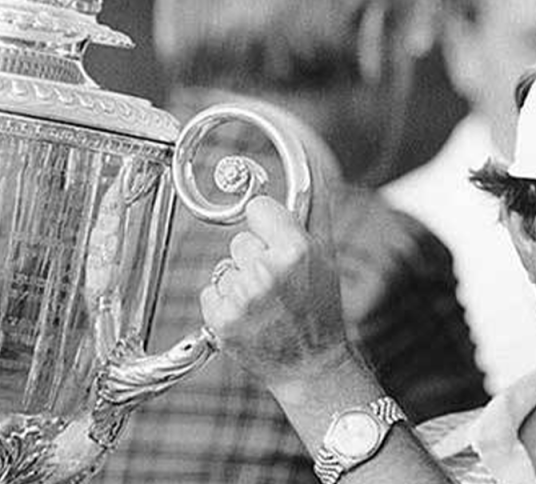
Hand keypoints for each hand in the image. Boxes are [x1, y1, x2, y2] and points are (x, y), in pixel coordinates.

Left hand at [200, 196, 348, 387]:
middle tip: (279, 286)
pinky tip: (249, 319)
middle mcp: (267, 271)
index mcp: (295, 249)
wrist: (311, 366)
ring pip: (225, 265)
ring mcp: (242, 297)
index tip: (276, 241)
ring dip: (239, 282)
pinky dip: (224, 304)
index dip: (266, 225)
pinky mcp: (222, 320)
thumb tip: (306, 158)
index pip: (256, 207)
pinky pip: (210, 291)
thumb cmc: (320, 307)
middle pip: (239, 240)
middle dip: (255, 258)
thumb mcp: (325, 254)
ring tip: (266, 305)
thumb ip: (312, 206)